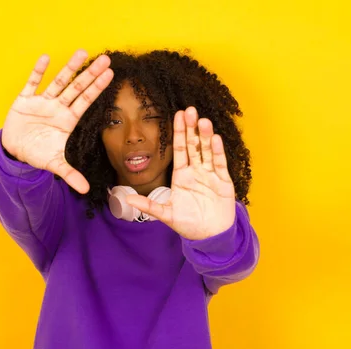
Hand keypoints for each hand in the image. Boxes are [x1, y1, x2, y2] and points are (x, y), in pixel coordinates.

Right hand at [1, 50, 113, 193]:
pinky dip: (38, 72)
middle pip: (76, 88)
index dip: (97, 88)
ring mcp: (42, 102)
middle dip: (89, 74)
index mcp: (67, 120)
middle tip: (105, 59)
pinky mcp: (24, 100)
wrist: (15, 150)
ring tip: (82, 52)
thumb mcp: (54, 164)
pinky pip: (32, 83)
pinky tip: (46, 59)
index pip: (85, 101)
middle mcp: (57, 107)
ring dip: (68, 68)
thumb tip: (85, 191)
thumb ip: (70, 174)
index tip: (110, 75)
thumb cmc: (38, 153)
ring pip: (57, 82)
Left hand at [126, 107, 235, 239]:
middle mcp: (196, 171)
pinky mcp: (223, 182)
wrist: (210, 236)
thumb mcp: (166, 214)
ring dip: (205, 136)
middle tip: (190, 110)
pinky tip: (214, 138)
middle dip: (191, 128)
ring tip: (203, 121)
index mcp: (181, 175)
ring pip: (207, 151)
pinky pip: (219, 164)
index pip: (180, 149)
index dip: (179, 132)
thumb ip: (148, 206)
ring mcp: (210, 175)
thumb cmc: (189, 225)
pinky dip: (217, 152)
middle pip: (194, 145)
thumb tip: (126, 200)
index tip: (177, 114)